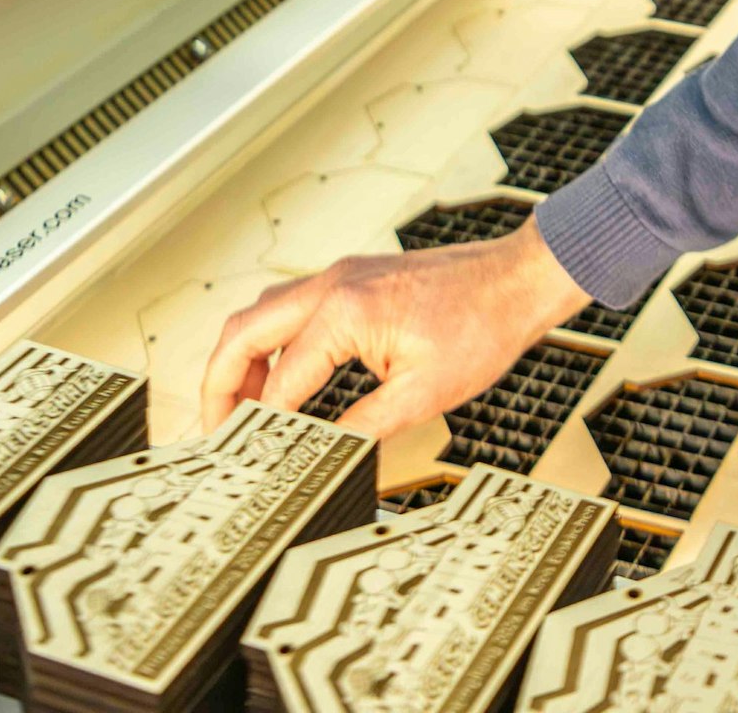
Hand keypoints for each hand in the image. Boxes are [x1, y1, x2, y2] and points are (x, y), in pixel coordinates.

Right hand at [200, 220, 589, 439]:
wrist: (520, 279)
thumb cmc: (484, 326)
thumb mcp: (423, 394)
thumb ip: (362, 428)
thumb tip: (322, 459)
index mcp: (346, 310)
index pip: (280, 379)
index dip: (261, 427)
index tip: (249, 462)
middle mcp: (333, 284)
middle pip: (243, 332)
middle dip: (218, 386)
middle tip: (217, 435)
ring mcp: (342, 276)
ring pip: (263, 315)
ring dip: (244, 362)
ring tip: (248, 415)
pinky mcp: (355, 279)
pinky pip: (293, 309)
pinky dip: (275, 346)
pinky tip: (289, 384)